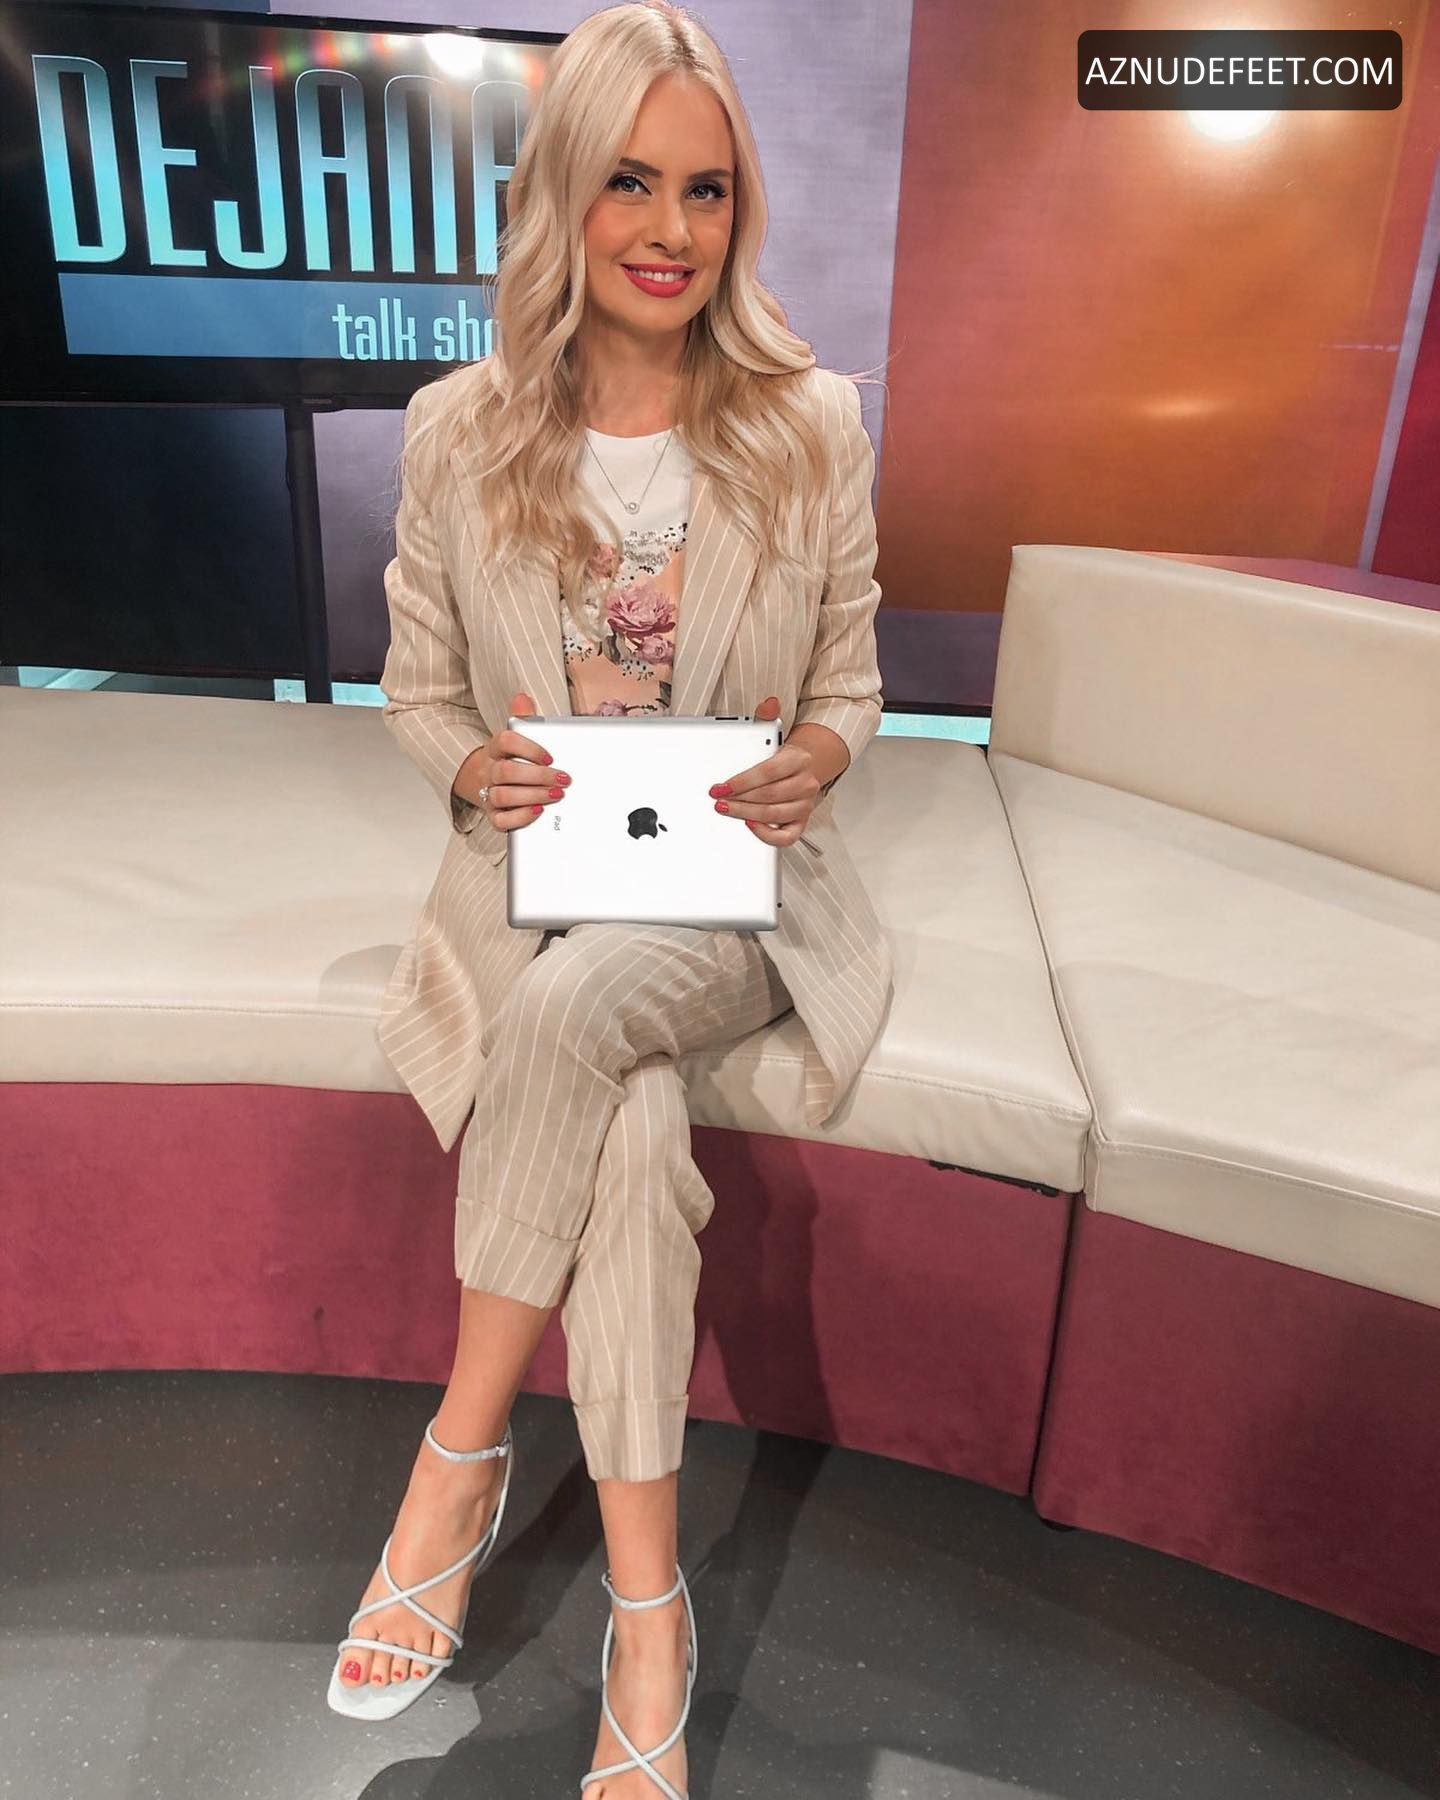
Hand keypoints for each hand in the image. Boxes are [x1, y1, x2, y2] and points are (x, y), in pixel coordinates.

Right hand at [473, 691, 571, 831]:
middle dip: (538, 776)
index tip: (550, 757)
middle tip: (563, 779)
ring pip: (503, 795)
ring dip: (533, 795)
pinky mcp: (494, 814)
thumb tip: (523, 696)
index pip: (505, 741)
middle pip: (506, 772)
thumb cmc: (512, 758)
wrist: (490, 782)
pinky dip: (519, 817)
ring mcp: (489, 794)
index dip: (528, 748)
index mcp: (495, 749)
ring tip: (557, 794)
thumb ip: (523, 719)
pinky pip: (500, 820)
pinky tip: (538, 812)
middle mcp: (489, 771)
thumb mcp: (517, 737)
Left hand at [708, 695, 818, 847]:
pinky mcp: (801, 821)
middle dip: (739, 799)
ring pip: (774, 815)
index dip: (742, 781)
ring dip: (746, 814)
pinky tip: (751, 825)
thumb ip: (765, 717)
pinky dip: (768, 834)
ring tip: (727, 809)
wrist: (806, 767)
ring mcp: (804, 804)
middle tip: (719, 799)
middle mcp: (805, 784)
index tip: (721, 786)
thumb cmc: (784, 756)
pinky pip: (787, 836)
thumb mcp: (773, 732)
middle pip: (769, 795)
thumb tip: (768, 703)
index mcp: (798, 760)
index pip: (768, 772)